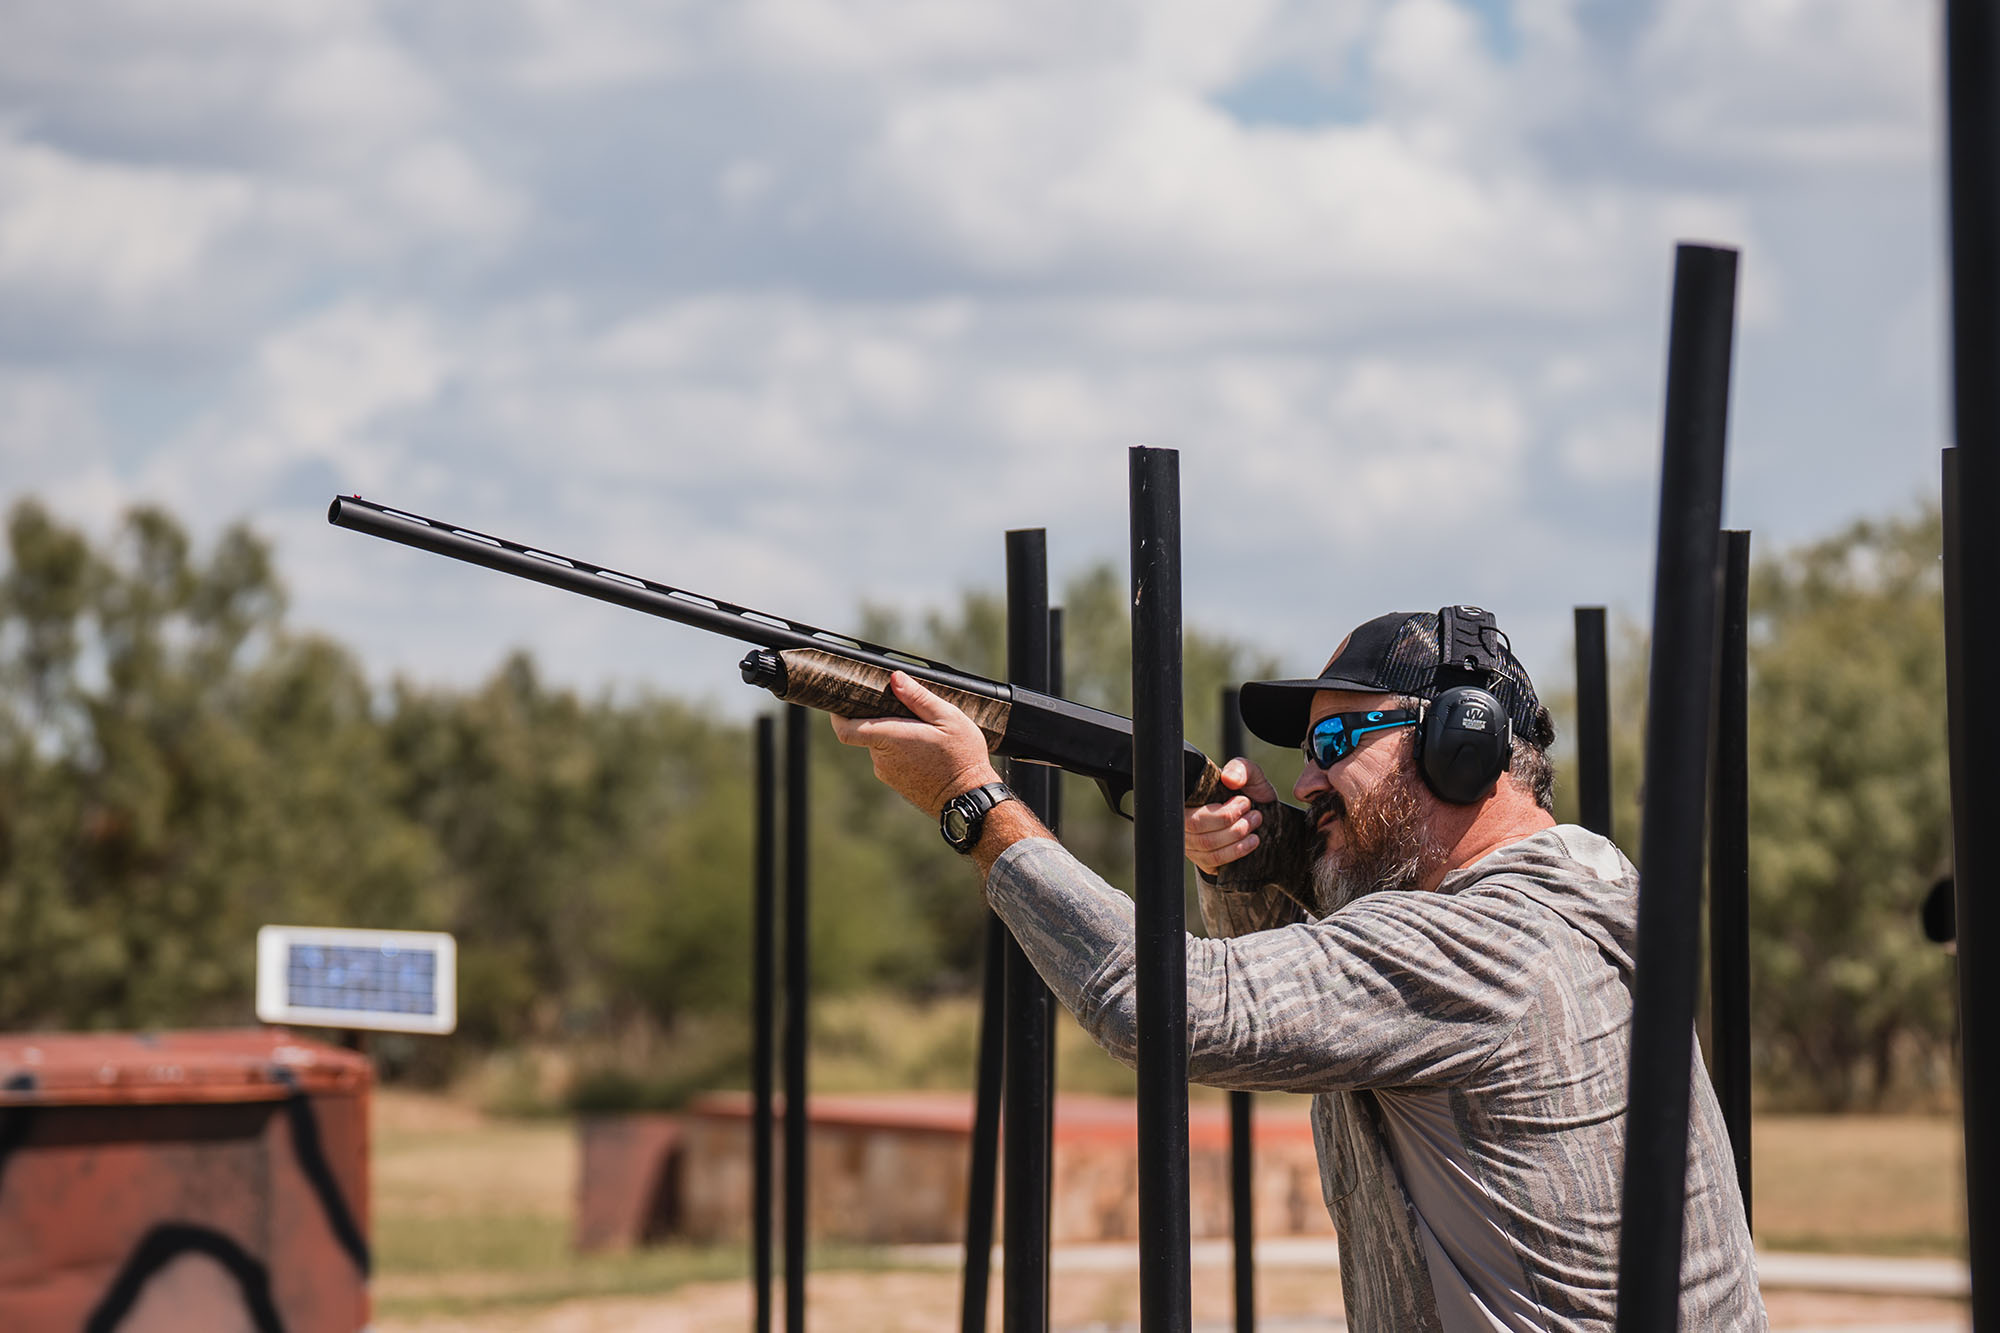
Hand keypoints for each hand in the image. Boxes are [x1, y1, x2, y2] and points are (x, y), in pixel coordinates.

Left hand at [829, 671, 1003, 816]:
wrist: (969, 799)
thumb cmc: (962, 758)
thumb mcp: (948, 718)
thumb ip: (918, 697)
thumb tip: (895, 678)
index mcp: (890, 738)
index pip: (846, 729)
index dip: (839, 714)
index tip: (845, 701)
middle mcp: (882, 758)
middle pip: (867, 732)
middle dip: (882, 719)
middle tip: (909, 713)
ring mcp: (888, 774)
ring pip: (881, 746)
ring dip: (895, 737)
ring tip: (925, 735)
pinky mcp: (896, 784)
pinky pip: (891, 761)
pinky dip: (902, 752)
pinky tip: (925, 752)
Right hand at [1183, 757, 1276, 875]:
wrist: (1262, 816)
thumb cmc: (1249, 792)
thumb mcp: (1249, 775)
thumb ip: (1241, 769)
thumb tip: (1229, 779)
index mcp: (1190, 796)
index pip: (1187, 805)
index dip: (1217, 809)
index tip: (1244, 801)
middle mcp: (1185, 820)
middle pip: (1196, 826)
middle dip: (1230, 820)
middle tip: (1254, 813)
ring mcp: (1191, 842)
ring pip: (1206, 845)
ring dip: (1236, 835)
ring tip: (1255, 823)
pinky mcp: (1202, 860)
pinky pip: (1212, 861)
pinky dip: (1235, 851)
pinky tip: (1251, 842)